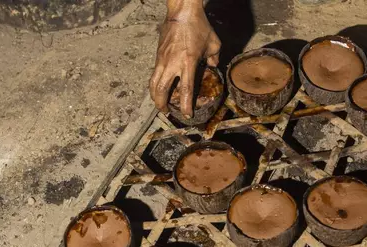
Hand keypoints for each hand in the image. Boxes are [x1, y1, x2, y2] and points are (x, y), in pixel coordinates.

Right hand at [150, 1, 220, 116]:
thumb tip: (212, 67)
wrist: (182, 11)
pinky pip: (154, 74)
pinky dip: (154, 85)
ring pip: (153, 83)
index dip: (186, 105)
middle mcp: (172, 63)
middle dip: (162, 104)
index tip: (187, 115)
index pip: (186, 90)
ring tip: (160, 104)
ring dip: (155, 97)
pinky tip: (159, 88)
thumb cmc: (199, 26)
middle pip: (161, 90)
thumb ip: (213, 59)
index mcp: (188, 62)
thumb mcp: (214, 44)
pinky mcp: (158, 55)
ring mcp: (162, 59)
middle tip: (167, 112)